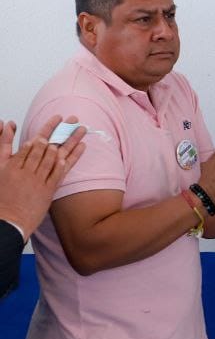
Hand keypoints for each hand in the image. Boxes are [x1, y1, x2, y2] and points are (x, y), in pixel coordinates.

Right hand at [0, 115, 87, 238]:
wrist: (7, 220)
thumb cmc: (2, 193)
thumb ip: (3, 143)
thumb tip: (8, 123)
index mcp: (13, 164)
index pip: (33, 142)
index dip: (47, 128)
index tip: (57, 118)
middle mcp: (26, 171)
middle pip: (47, 146)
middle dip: (61, 131)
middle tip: (73, 119)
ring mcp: (38, 181)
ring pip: (56, 157)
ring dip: (71, 141)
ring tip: (81, 129)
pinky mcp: (48, 191)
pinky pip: (60, 172)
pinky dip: (70, 159)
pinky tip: (80, 148)